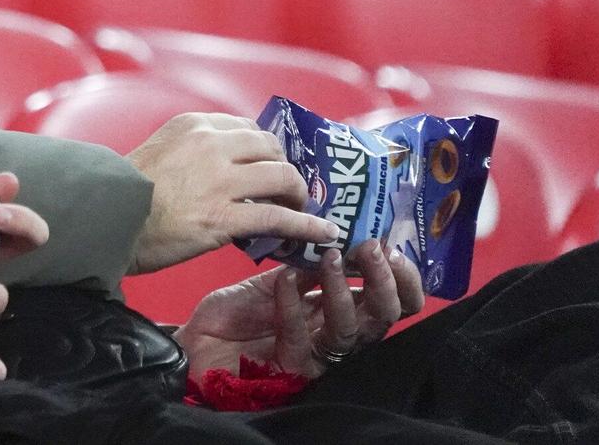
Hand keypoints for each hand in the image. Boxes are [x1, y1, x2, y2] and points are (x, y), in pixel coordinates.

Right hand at [125, 113, 341, 272]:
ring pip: (282, 177)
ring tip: (302, 208)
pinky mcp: (224, 216)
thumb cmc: (126, 195)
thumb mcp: (158, 152)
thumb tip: (229, 171)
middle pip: (270, 148)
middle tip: (290, 187)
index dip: (266, 149)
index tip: (272, 164)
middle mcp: (209, 144)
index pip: (247, 129)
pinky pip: (279, 217)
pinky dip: (307, 226)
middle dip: (286, 168)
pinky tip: (322, 233)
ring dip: (299, 195)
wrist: (106, 223)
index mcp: (192, 125)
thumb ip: (192, 152)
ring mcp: (219, 180)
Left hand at [175, 240, 426, 379]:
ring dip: (340, 289)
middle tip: (369, 249)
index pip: (391, 302)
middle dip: (382, 281)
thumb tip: (332, 231)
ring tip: (328, 257)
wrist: (197, 344)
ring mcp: (316, 355)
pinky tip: (284, 279)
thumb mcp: (275, 279)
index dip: (401, 279)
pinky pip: (301, 337)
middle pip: (382, 318)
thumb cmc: (238, 313)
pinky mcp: (289, 368)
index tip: (391, 247)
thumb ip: (305, 263)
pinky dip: (293, 303)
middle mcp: (336, 336)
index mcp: (339, 312)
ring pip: (349, 329)